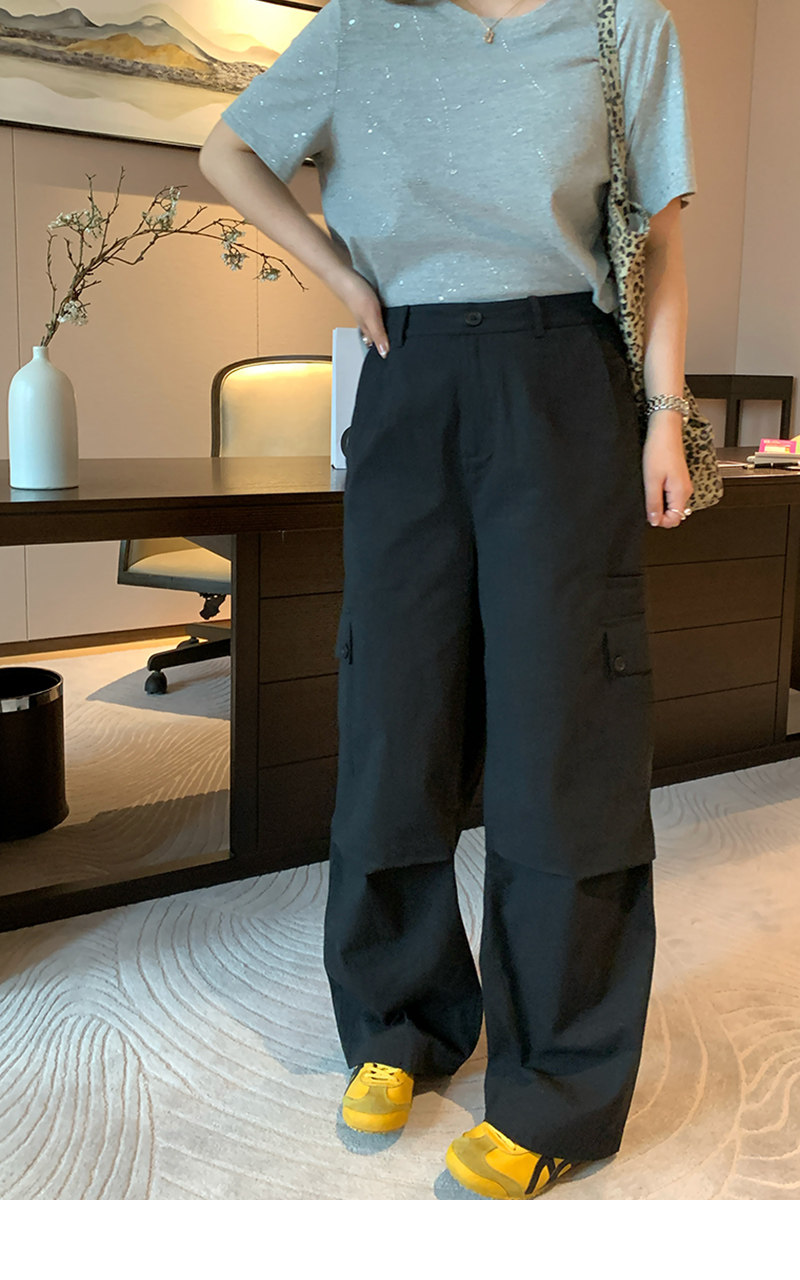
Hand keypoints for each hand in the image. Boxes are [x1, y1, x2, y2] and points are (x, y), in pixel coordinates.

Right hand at [333, 267, 389, 357]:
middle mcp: (366, 321)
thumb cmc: (355, 294)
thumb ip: (378, 334)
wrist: (343, 274)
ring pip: (376, 324)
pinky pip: (377, 312)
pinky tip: (387, 314)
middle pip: (376, 335)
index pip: (376, 344)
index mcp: (366, 328)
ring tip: (394, 334)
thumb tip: (384, 353)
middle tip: (396, 348)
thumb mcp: (371, 317)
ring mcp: (366, 311)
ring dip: (384, 329)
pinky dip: (383, 316)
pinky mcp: (367, 300)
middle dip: (385, 341)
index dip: (384, 350)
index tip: (394, 358)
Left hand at [642, 413, 692, 528]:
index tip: (648, 512)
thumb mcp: (651, 481)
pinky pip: (671, 495)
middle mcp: (685, 490)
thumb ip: (653, 504)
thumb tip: (654, 521)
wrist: (665, 430)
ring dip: (659, 503)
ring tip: (650, 488)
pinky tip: (653, 484)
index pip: (675, 520)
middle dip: (659, 512)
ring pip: (671, 504)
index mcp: (681, 493)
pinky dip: (661, 495)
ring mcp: (682, 485)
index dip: (660, 521)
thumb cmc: (658, 450)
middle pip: (674, 514)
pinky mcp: (678, 479)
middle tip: (647, 499)